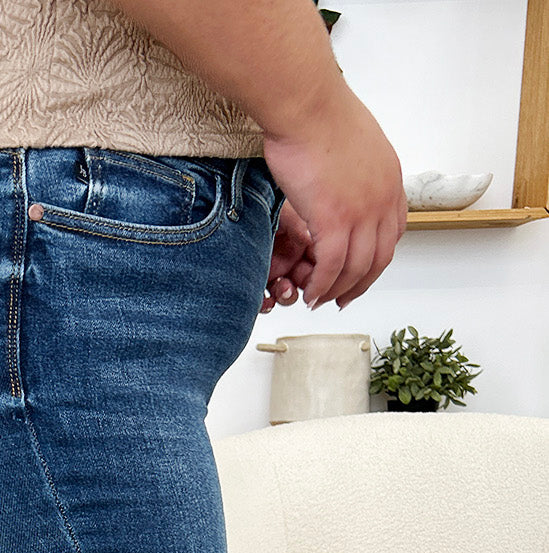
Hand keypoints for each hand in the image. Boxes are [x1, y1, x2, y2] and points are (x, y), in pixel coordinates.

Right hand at [260, 85, 407, 311]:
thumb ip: (353, 169)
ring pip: (356, 268)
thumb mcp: (352, 143)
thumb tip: (338, 180)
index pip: (393, 232)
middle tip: (342, 297)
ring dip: (337, 290)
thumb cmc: (319, 113)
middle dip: (360, 285)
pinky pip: (331, 267)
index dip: (376, 259)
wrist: (307, 104)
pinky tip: (311, 292)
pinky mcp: (335, 220)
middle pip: (379, 258)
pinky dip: (321, 285)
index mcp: (390, 179)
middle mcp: (382, 198)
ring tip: (319, 299)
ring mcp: (361, 212)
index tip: (361, 271)